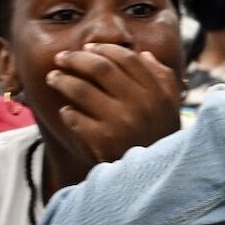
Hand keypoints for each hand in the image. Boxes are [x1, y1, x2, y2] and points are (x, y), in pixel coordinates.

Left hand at [50, 44, 181, 162]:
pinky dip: (68, 113)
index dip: (104, 49)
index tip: (88, 48)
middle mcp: (141, 104)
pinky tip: (67, 112)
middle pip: (101, 68)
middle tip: (61, 58)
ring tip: (53, 78)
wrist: (157, 176)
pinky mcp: (104, 142)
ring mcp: (122, 123)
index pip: (127, 58)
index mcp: (158, 92)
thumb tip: (145, 55)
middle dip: (76, 59)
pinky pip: (75, 119)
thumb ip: (161, 78)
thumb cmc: (161, 136)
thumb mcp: (171, 105)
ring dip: (62, 80)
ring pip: (81, 90)